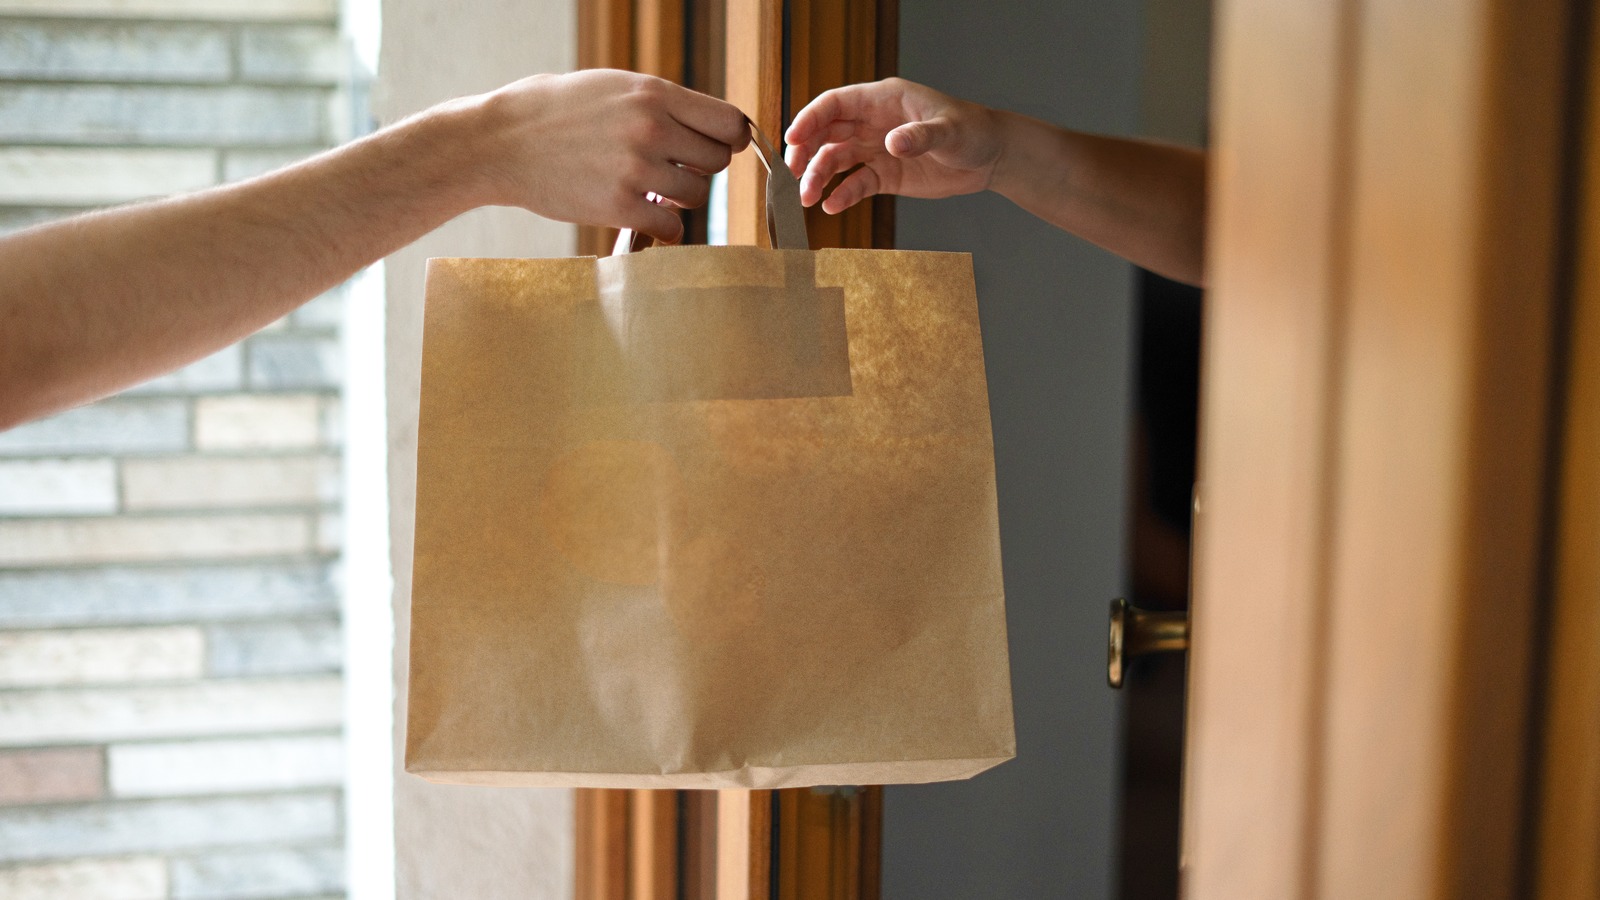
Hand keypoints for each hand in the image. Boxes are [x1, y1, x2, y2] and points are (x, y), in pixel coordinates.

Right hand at [467, 70, 750, 241]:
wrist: (501, 142)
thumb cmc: (555, 112)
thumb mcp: (614, 87)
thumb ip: (661, 104)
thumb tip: (710, 127)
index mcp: (653, 93)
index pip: (728, 122)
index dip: (729, 138)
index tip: (718, 147)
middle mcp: (651, 128)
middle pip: (717, 161)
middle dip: (699, 168)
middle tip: (672, 169)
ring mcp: (636, 169)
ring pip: (696, 195)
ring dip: (679, 198)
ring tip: (649, 189)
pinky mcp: (619, 207)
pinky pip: (672, 228)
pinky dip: (664, 228)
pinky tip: (645, 217)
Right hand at [784, 78, 1005, 213]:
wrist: (990, 158)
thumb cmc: (972, 132)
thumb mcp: (949, 131)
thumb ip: (919, 136)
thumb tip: (892, 144)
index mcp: (882, 100)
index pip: (835, 105)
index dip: (810, 119)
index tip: (792, 139)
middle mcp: (873, 123)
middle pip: (826, 133)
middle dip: (805, 152)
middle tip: (793, 174)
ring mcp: (876, 150)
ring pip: (835, 160)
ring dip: (818, 177)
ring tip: (808, 198)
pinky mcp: (884, 175)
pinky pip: (856, 184)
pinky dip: (842, 195)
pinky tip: (832, 207)